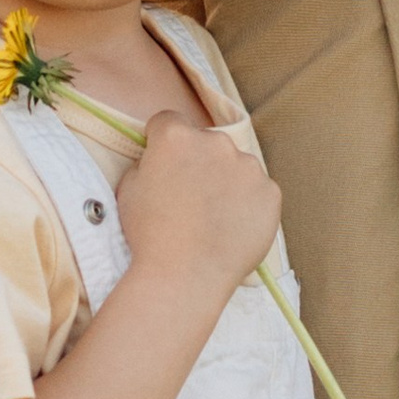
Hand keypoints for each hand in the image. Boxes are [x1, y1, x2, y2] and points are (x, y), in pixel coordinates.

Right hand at [117, 114, 281, 300]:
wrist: (184, 276)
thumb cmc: (149, 236)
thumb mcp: (128, 190)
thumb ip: (147, 164)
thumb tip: (160, 162)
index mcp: (175, 137)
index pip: (168, 121)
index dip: (162, 141)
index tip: (162, 162)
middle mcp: (216, 142)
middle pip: (206, 142)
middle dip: (198, 161)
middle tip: (189, 197)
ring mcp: (248, 166)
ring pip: (236, 166)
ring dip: (226, 181)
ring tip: (213, 218)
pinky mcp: (270, 192)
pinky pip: (258, 191)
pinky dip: (248, 204)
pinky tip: (232, 228)